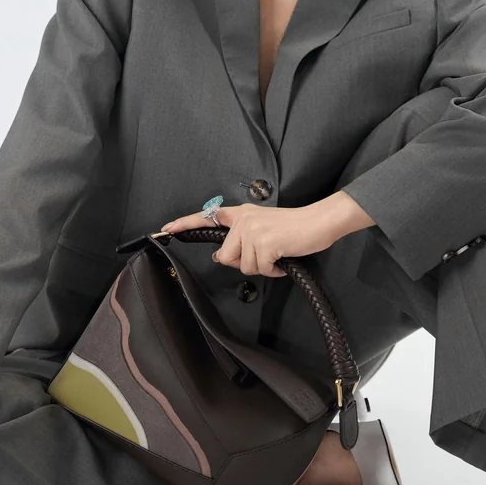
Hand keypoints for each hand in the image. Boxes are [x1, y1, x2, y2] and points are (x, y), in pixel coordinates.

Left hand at [161, 203, 342, 277]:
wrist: (318, 222)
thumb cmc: (295, 228)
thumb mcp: (264, 228)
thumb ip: (242, 239)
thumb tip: (222, 257)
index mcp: (242, 214)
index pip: (209, 216)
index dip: (186, 223)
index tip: (167, 228)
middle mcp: (244, 219)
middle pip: (225, 256)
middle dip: (243, 263)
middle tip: (264, 255)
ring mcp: (253, 230)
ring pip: (243, 266)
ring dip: (262, 267)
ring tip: (277, 254)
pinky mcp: (264, 242)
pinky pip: (260, 269)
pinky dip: (273, 271)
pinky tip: (282, 259)